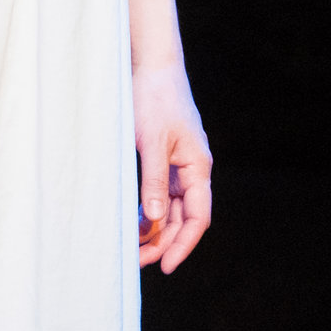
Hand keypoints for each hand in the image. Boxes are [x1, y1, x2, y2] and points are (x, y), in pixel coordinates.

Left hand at [133, 62, 212, 271]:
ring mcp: (179, 164)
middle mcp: (193, 169)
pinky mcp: (164, 157)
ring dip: (155, 228)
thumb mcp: (151, 140)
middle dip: (164, 241)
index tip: (165, 265)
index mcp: (198, 167)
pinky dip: (149, 208)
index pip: (198, 217)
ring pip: (172, 208)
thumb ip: (154, 180)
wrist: (151, 65)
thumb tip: (156, 218)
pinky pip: (161, 192)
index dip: (183, 244)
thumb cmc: (153, 98)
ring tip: (132, 248)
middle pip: (184, 217)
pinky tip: (133, 221)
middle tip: (138, 262)